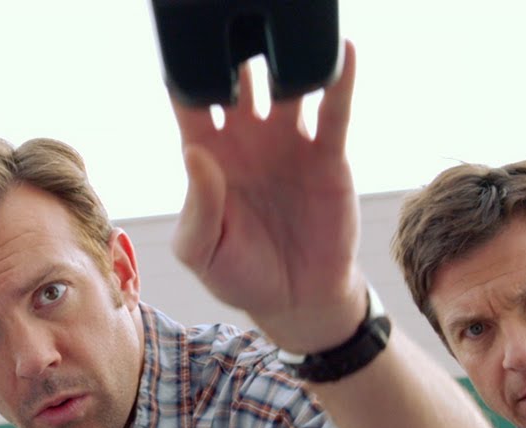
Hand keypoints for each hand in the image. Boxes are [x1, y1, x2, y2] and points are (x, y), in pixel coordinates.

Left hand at [170, 40, 365, 352]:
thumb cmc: (239, 275)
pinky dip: (339, 79)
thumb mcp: (202, 251)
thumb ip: (196, 207)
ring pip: (285, 85)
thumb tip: (195, 153)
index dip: (185, 71)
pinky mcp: (326, 154)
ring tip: (285, 26)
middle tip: (237, 22)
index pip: (190, 100)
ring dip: (286, 56)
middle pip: (238, 78)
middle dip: (236, 50)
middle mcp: (247, 139)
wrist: (297, 301)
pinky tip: (341, 49)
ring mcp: (288, 142)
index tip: (184, 45)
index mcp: (208, 155)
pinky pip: (333, 109)